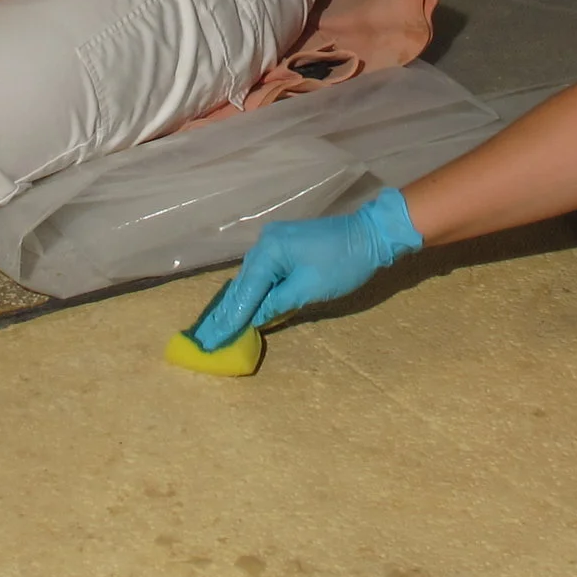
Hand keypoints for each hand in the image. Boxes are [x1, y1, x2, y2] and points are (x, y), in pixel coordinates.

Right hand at [189, 187, 423, 349]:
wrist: (371, 234)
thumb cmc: (342, 263)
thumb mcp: (308, 289)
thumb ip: (277, 303)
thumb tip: (255, 319)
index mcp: (268, 251)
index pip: (245, 292)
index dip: (230, 320)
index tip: (211, 342)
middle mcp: (264, 242)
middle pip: (243, 284)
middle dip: (227, 313)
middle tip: (206, 339)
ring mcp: (274, 241)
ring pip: (252, 279)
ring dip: (240, 304)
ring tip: (218, 328)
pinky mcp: (285, 245)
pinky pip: (264, 273)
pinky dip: (255, 292)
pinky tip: (243, 308)